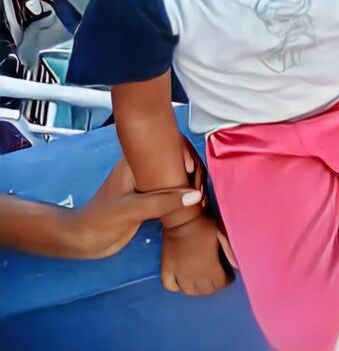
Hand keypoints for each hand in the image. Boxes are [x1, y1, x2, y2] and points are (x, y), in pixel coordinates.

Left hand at [72, 157, 201, 258]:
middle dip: (193, 173)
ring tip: (201, 199)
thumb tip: (195, 195)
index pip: (167, 149)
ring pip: (176, 178)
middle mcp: (144, 168)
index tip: (196, 174)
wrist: (83, 243)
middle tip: (202, 191)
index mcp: (136, 161)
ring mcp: (147, 184)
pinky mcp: (151, 200)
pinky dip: (184, 197)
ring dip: (190, 186)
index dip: (186, 157)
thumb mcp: (132, 209)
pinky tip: (194, 206)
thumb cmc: (100, 220)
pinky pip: (173, 193)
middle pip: (176, 162)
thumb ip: (162, 202)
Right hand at [161, 214, 229, 295]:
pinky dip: (177, 287)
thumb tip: (236, 265)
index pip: (220, 284)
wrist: (181, 218)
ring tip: (202, 281)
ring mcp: (178, 273)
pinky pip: (170, 286)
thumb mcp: (221, 234)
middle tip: (216, 278)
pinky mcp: (167, 269)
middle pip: (205, 290)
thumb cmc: (203, 224)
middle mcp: (193, 274)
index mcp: (208, 266)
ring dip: (197, 289)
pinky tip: (183, 281)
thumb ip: (229, 250)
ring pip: (189, 291)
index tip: (228, 275)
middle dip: (214, 286)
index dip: (226, 280)